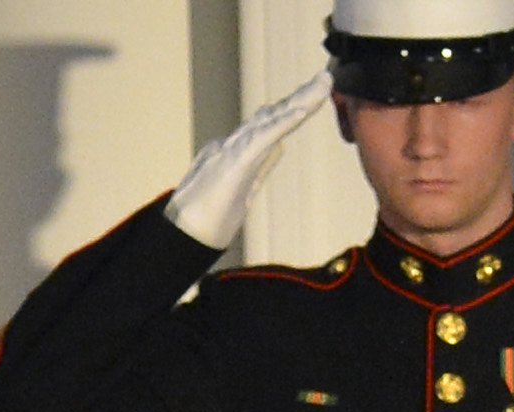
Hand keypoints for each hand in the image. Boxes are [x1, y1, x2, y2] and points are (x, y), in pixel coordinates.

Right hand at [165, 65, 335, 248]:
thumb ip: (260, 162)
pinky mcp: (236, 162)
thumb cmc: (208, 212)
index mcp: (248, 152)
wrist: (187, 232)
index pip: (277, 124)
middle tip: (326, 78)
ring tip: (321, 85)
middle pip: (277, 116)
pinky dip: (281, 124)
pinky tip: (300, 112)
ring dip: (298, 102)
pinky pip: (263, 139)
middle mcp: (242, 145)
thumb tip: (279, 146)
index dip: (296, 107)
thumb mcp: (244, 184)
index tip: (318, 92)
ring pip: (272, 121)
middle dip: (303, 97)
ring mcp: (238, 151)